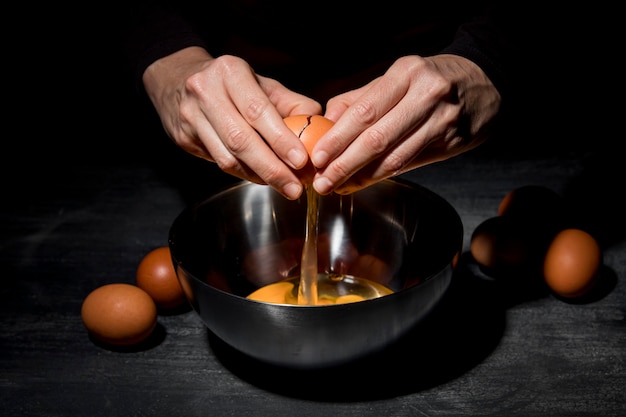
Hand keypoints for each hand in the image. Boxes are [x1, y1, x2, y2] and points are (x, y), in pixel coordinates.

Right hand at [142, 47, 322, 199]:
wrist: (177, 80)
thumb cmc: (230, 83)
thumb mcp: (261, 82)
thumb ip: (290, 102)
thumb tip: (319, 124)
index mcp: (230, 72)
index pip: (258, 111)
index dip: (280, 139)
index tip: (301, 160)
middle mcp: (206, 92)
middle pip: (241, 139)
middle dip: (272, 168)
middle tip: (295, 187)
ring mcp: (191, 116)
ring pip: (227, 157)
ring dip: (259, 176)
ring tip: (285, 186)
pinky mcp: (184, 138)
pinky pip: (219, 162)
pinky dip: (245, 174)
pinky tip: (263, 179)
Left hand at [311, 54, 501, 194]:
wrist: (486, 81)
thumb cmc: (433, 79)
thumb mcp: (398, 75)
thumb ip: (361, 97)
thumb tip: (326, 120)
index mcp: (407, 73)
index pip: (365, 111)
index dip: (339, 137)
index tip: (318, 156)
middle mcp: (426, 95)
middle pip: (378, 137)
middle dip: (345, 163)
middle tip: (323, 181)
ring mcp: (442, 121)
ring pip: (395, 156)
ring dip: (362, 175)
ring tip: (338, 186)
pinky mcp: (452, 142)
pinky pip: (411, 163)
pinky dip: (383, 175)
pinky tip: (364, 181)